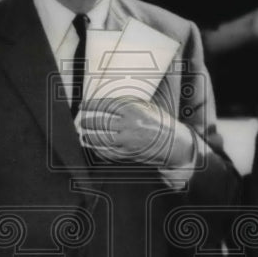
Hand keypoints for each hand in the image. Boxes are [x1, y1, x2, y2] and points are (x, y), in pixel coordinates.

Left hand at [80, 97, 194, 166]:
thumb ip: (130, 105)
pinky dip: (99, 150)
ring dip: (90, 138)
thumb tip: (109, 102)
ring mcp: (129, 141)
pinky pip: (109, 153)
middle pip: (101, 123)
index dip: (92, 105)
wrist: (175, 144)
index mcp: (135, 110)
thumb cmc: (161, 124)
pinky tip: (93, 148)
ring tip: (84, 135)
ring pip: (102, 139)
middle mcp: (131, 125)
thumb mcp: (148, 108)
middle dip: (88, 122)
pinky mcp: (129, 154)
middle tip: (82, 122)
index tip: (84, 105)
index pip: (107, 105)